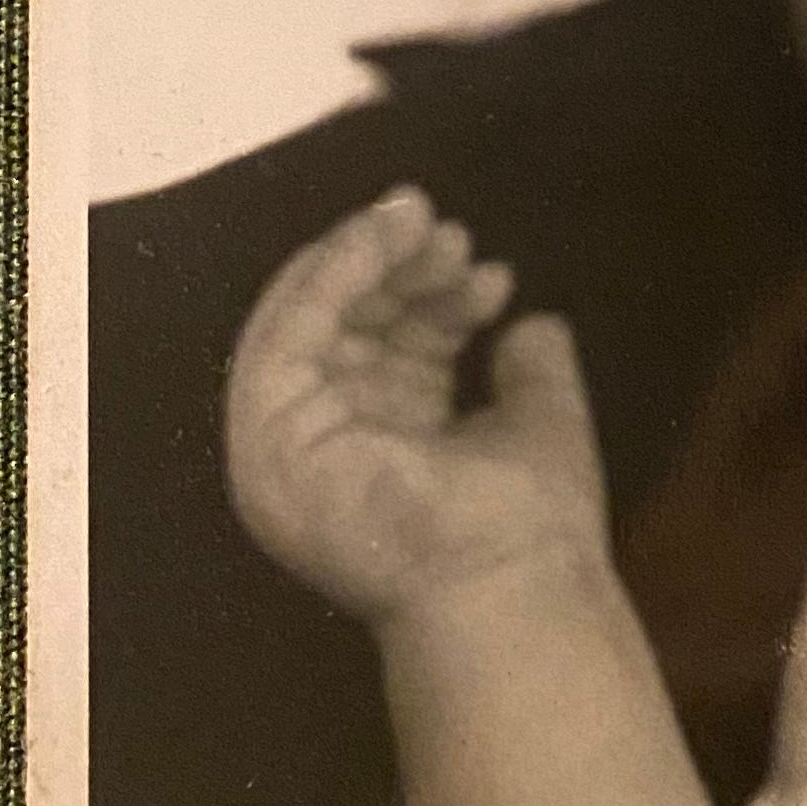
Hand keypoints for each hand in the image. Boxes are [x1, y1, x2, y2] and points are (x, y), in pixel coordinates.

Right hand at [225, 187, 608, 631]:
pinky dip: (328, 273)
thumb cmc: (530, 522)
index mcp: (385, 447)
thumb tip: (535, 322)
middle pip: (347, 328)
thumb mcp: (538, 420)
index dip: (430, 300)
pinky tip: (381, 235)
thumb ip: (531, 370)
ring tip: (432, 224)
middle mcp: (330, 446)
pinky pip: (284, 332)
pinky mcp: (267, 436)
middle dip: (398, 269)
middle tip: (452, 231)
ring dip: (365, 258)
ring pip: (311, 319)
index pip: (390, 350)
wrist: (510, 581)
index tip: (481, 261)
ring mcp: (290, 447)